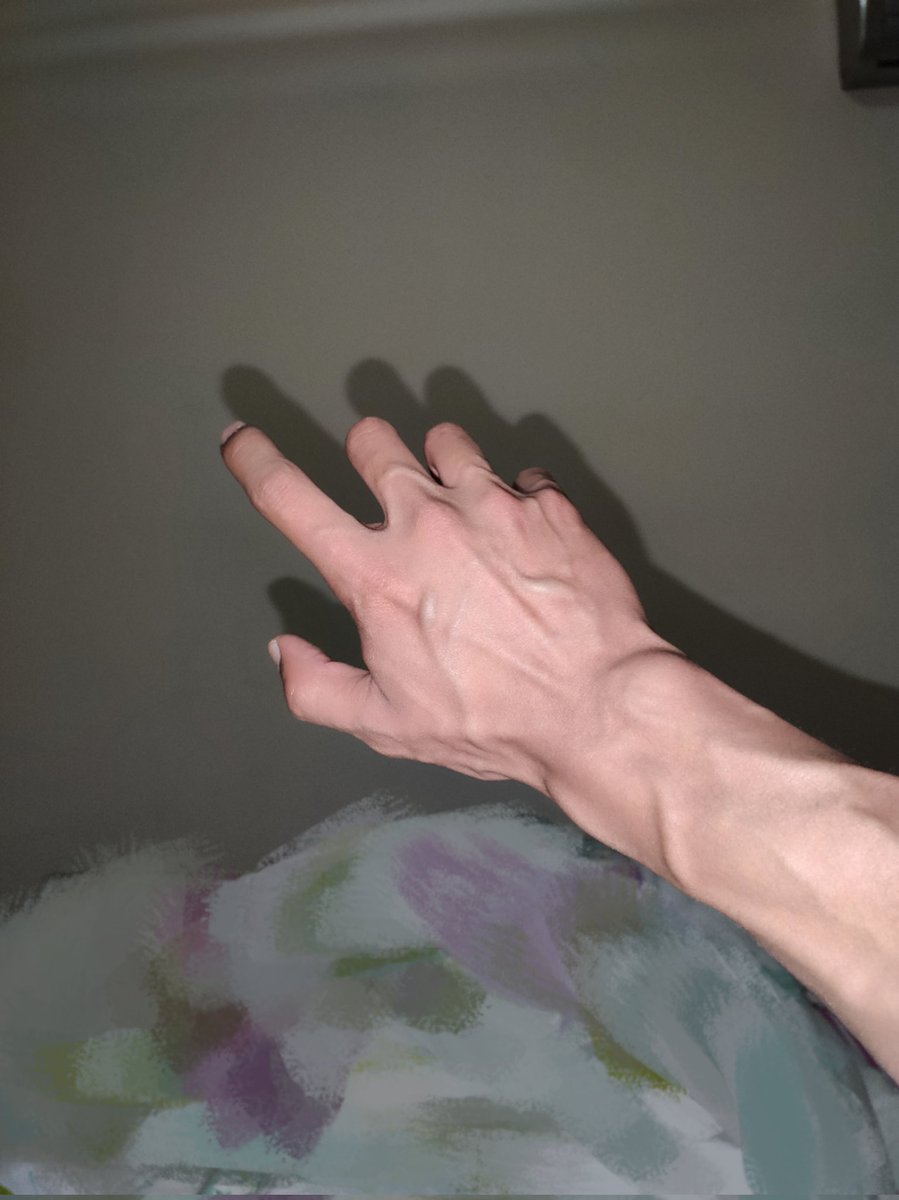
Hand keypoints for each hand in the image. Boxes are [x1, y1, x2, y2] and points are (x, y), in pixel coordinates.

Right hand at [220, 416, 672, 799]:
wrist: (596, 706)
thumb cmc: (489, 721)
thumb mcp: (387, 724)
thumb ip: (316, 688)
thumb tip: (282, 650)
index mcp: (375, 573)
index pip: (290, 498)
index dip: (254, 461)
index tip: (240, 440)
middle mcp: (427, 519)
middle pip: (373, 442)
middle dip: (369, 454)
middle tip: (387, 484)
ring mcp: (493, 502)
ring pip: (447, 440)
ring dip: (442, 463)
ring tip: (461, 501)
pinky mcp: (549, 503)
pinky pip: (520, 474)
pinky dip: (515, 496)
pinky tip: (525, 533)